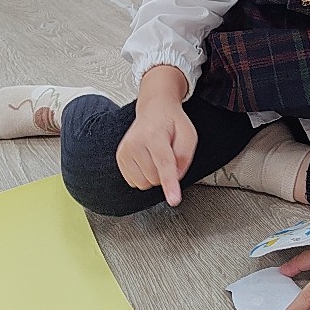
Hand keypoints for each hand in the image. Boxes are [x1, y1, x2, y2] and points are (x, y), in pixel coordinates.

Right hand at [116, 67, 196, 206]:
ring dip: (154, 175)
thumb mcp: (189, 135)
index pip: (164, 165)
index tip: (173, 199)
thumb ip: (185, 157)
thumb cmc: (171, 122)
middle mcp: (136, 142)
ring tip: (156, 156)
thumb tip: (176, 178)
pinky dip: (144, 175)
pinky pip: (134, 182)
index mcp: (154, 135)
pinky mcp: (120, 157)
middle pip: (155, 178)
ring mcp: (125, 150)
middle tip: (167, 153)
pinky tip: (147, 160)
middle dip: (165, 172)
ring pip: (144, 183)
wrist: (154, 110)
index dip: (170, 185)